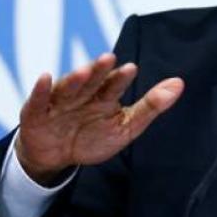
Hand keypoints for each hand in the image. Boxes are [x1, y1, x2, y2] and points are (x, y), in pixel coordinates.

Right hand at [14, 53, 183, 185]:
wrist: (56, 157)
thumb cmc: (93, 137)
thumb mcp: (125, 126)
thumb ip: (151, 106)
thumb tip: (180, 83)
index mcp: (104, 96)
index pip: (114, 85)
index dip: (121, 78)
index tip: (131, 68)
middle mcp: (83, 94)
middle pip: (92, 81)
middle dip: (99, 70)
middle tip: (109, 58)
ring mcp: (59, 102)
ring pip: (68, 88)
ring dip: (75, 78)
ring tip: (84, 71)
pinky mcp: (37, 113)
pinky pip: (38, 100)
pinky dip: (40, 89)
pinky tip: (45, 77)